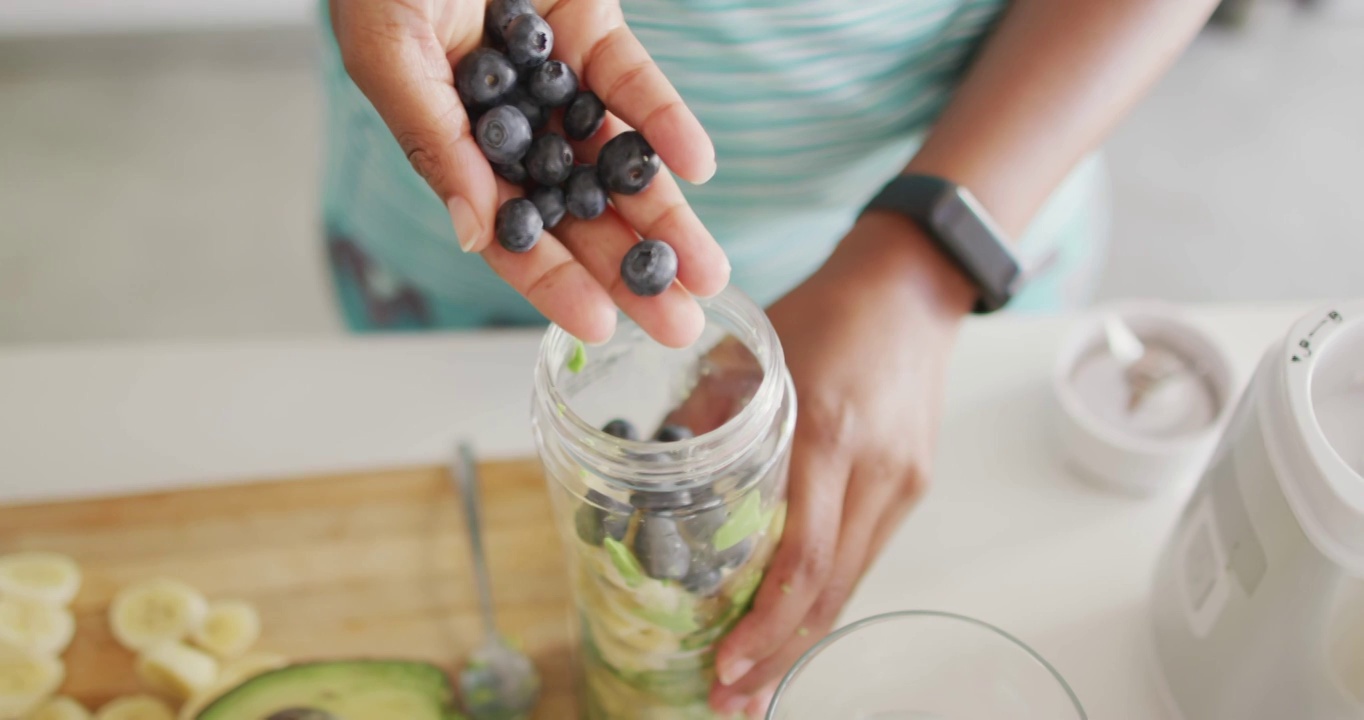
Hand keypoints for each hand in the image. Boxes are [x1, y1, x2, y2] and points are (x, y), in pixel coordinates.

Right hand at [330, 0, 727, 346]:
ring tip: (710, 271)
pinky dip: (665, 122)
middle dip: (630, 270)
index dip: (553, 281)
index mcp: (450, 141)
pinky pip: (634, 84)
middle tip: (681, 324)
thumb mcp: (389, 50)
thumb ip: (430, 136)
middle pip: (578, 211)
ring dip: (665, 217)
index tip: (600, 328)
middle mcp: (509, 122)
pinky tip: (696, 164)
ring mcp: (555, 78)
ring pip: (617, 162)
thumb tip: (473, 232)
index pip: (509, 230)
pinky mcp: (592, 29)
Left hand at [707, 213, 975, 716]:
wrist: (912, 286)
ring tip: (755, 681)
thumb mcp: (754, 352)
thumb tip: (661, 475)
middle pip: (829, 592)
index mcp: (827, 433)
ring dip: (801, 638)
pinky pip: (864, 555)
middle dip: (778, 657)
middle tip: (732, 702)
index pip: (802, 559)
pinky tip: (791, 621)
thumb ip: (707, 417)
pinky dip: (824, 596)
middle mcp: (873, 470)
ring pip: (850, 584)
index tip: (725, 667)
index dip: (764, 626)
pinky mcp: (913, 484)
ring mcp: (902, 482)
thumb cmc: (827, 310)